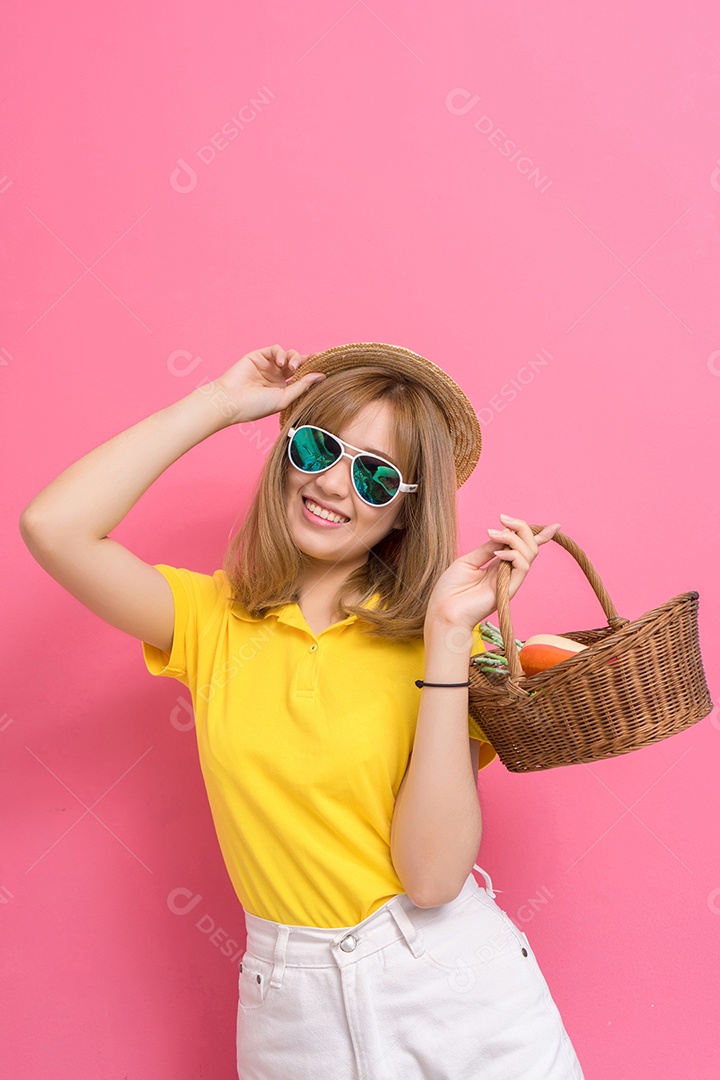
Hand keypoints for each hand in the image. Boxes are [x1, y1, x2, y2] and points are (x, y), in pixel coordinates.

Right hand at [213, 345, 326, 425]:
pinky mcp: (259, 356)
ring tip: (291, 367)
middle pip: (298, 363)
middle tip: (313, 362)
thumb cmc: (256, 406)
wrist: (231, 401)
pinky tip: (280, 362)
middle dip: (307, 361)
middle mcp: (277, 376)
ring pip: (289, 354)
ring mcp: (268, 366)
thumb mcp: (284, 398)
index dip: (313, 370)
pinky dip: (281, 353)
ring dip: (294, 358)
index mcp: (283, 389)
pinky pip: (276, 349)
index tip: (326, 366)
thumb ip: (302, 386)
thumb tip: (321, 376)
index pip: (302, 376)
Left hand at [425, 514, 561, 633]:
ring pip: (529, 554)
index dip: (540, 537)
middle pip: (530, 547)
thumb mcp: (468, 561)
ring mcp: (510, 581)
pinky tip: (497, 553)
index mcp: (498, 566)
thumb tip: (503, 532)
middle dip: (521, 527)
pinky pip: (523, 567)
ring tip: (492, 534)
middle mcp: (508, 573)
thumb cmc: (450, 590)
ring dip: (513, 538)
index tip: (553, 525)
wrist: (444, 612)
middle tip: (501, 518)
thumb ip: (488, 548)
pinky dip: (513, 554)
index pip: (524, 549)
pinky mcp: (509, 590)